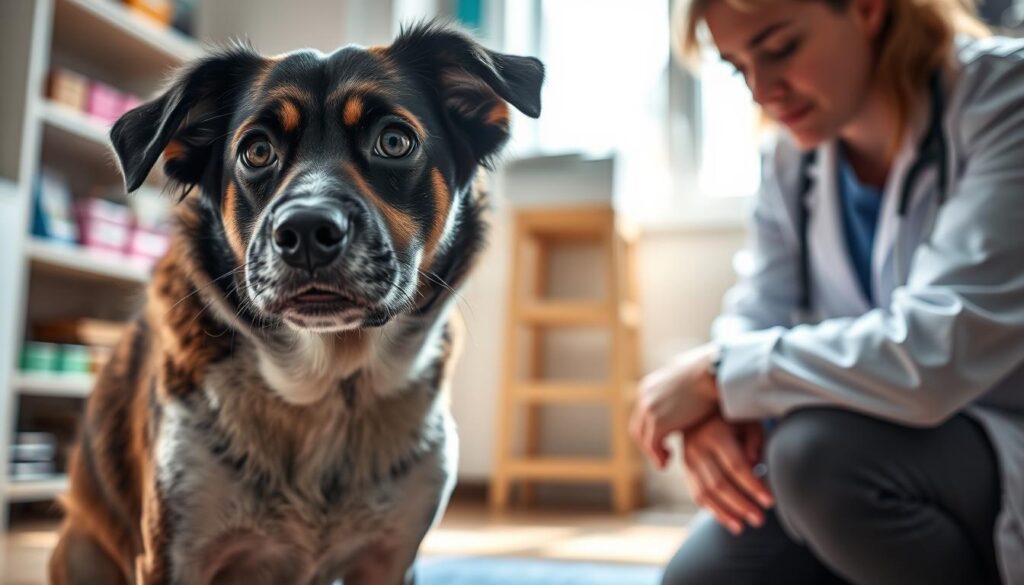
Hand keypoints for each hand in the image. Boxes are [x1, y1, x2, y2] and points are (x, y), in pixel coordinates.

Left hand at [630, 344, 719, 468]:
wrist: (714, 371)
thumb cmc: (710, 373)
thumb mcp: (687, 378)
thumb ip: (682, 388)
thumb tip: (689, 392)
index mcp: (649, 386)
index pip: (641, 414)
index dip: (649, 430)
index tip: (663, 440)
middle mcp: (644, 397)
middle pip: (638, 427)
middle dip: (648, 444)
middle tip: (663, 456)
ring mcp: (649, 409)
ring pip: (643, 438)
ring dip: (652, 453)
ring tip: (665, 462)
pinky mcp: (658, 422)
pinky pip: (652, 445)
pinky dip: (657, 456)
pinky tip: (667, 462)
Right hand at [682, 411, 773, 534]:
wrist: (700, 410)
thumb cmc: (732, 417)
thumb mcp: (747, 421)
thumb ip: (755, 441)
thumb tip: (755, 463)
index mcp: (715, 433)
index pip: (736, 466)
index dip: (753, 486)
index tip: (770, 502)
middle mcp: (697, 447)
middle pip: (719, 484)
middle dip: (741, 505)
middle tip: (760, 519)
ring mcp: (688, 459)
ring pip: (705, 493)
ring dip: (726, 513)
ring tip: (744, 526)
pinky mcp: (685, 469)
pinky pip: (697, 495)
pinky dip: (713, 510)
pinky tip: (730, 521)